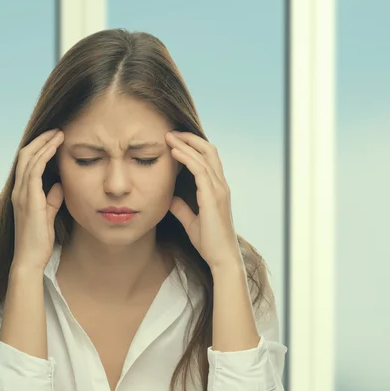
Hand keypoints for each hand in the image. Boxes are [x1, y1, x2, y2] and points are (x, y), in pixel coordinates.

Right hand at [10, 129, 64, 271]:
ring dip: (45, 144)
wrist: (29, 260)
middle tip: (58, 130)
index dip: (39, 148)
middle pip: (26, 155)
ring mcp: (21, 195)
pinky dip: (44, 156)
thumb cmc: (38, 242)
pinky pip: (34, 171)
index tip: (55, 139)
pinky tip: (54, 148)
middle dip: (41, 140)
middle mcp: (18, 191)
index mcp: (22, 194)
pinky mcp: (29, 200)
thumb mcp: (48, 216)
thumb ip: (52, 200)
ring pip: (29, 159)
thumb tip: (59, 184)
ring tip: (59, 133)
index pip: (27, 163)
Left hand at [165, 131, 241, 270]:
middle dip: (190, 138)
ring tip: (169, 136)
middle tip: (170, 132)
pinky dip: (187, 158)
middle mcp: (220, 186)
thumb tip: (169, 199)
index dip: (192, 147)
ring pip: (204, 157)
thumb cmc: (209, 243)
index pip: (207, 159)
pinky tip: (174, 151)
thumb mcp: (191, 222)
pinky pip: (200, 170)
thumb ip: (182, 209)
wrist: (221, 258)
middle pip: (208, 151)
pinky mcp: (213, 197)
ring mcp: (219, 190)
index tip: (174, 141)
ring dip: (185, 144)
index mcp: (217, 190)